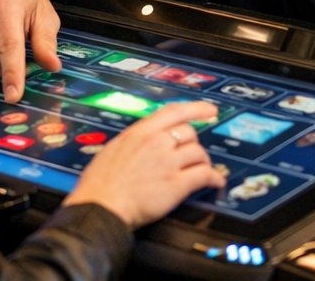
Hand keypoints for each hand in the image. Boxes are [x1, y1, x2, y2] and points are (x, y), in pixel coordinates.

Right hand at [66, 101, 224, 228]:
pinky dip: (214, 178)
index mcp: (139, 132)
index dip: (196, 108)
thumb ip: (134, 142)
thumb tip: (143, 143)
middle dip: (193, 143)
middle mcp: (156, 142)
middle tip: (192, 154)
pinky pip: (204, 175)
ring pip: (199, 153)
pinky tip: (215, 182)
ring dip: (203, 162)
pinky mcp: (176, 184)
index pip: (174, 111)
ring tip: (202, 170)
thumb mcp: (114, 148)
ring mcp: (167, 162)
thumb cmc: (100, 182)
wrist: (101, 206)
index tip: (210, 110)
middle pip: (189, 132)